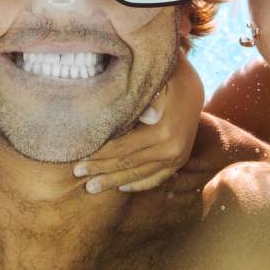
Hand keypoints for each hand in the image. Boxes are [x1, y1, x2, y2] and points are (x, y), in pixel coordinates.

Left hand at [72, 54, 204, 193]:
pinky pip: (157, 178)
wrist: (192, 88)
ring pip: (140, 174)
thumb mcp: (154, 84)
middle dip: (101, 170)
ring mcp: (177, 157)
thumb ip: (146, 99)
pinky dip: (139, 184)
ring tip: (92, 187)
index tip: (77, 162)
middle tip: (79, 175)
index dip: (99, 157)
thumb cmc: (164, 81)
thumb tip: (147, 115)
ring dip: (115, 182)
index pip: (122, 148)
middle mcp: (171, 148)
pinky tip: (121, 188)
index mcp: (163, 130)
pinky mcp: (180, 161)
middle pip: (128, 163)